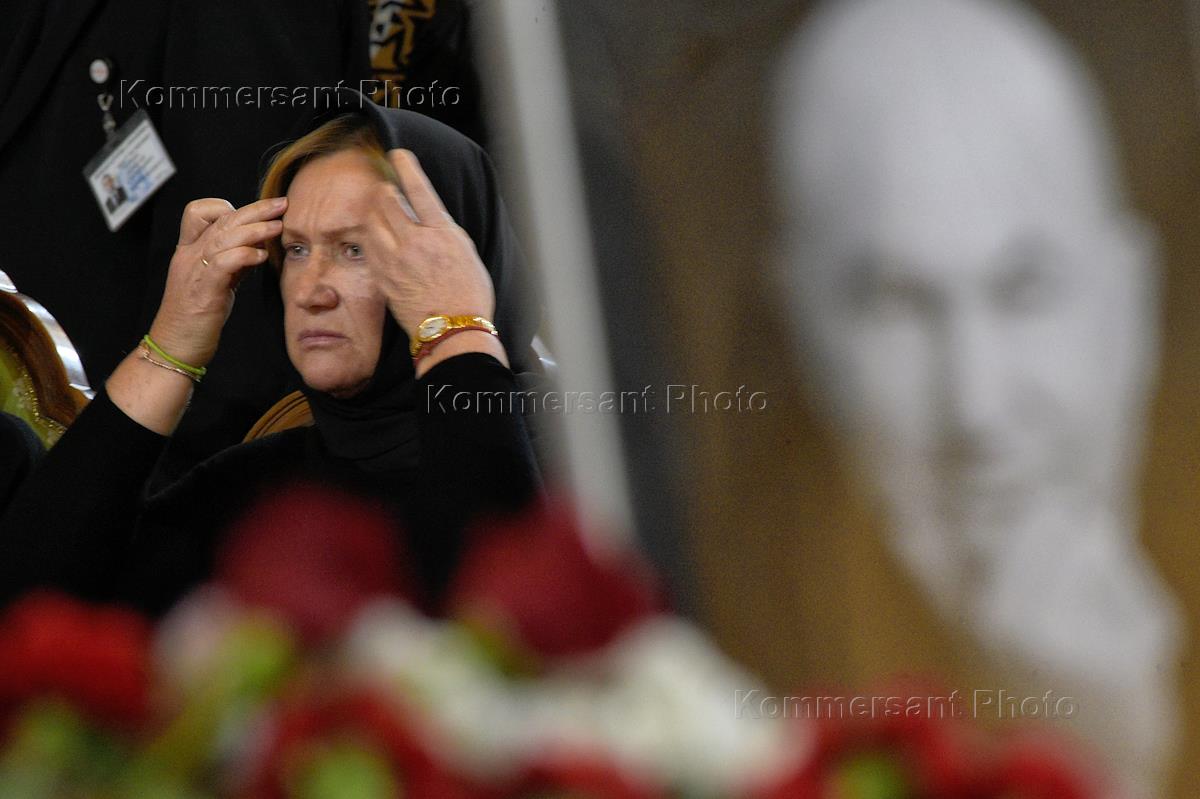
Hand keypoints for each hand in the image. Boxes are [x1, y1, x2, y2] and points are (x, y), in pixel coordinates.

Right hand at [149, 196, 286, 366]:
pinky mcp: (203, 292)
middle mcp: (189, 256)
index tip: (256, 214)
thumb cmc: (197, 317)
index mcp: (189, 251)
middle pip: (221, 219)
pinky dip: (243, 255)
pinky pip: (223, 263)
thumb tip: (258, 246)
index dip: (228, 207)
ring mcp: (193, 272)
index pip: (200, 212)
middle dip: (254, 209)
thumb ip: (233, 262)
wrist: (174, 347)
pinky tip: (261, 256)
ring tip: (278, 226)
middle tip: (281, 204)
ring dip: (254, 229)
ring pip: (222, 237)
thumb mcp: (216, 282)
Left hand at [364, 149, 494, 337]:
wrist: (454, 330)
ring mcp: (395, 260)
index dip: (405, 165)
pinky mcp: (382, 277)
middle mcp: (415, 242)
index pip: (418, 188)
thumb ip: (443, 229)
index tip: (397, 153)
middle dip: (384, 190)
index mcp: (441, 232)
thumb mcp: (465, 251)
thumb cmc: (468, 294)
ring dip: (374, 211)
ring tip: (381, 214)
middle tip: (386, 190)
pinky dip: (371, 237)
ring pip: (370, 220)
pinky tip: (378, 239)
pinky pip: (368, 246)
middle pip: (385, 199)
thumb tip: (426, 212)